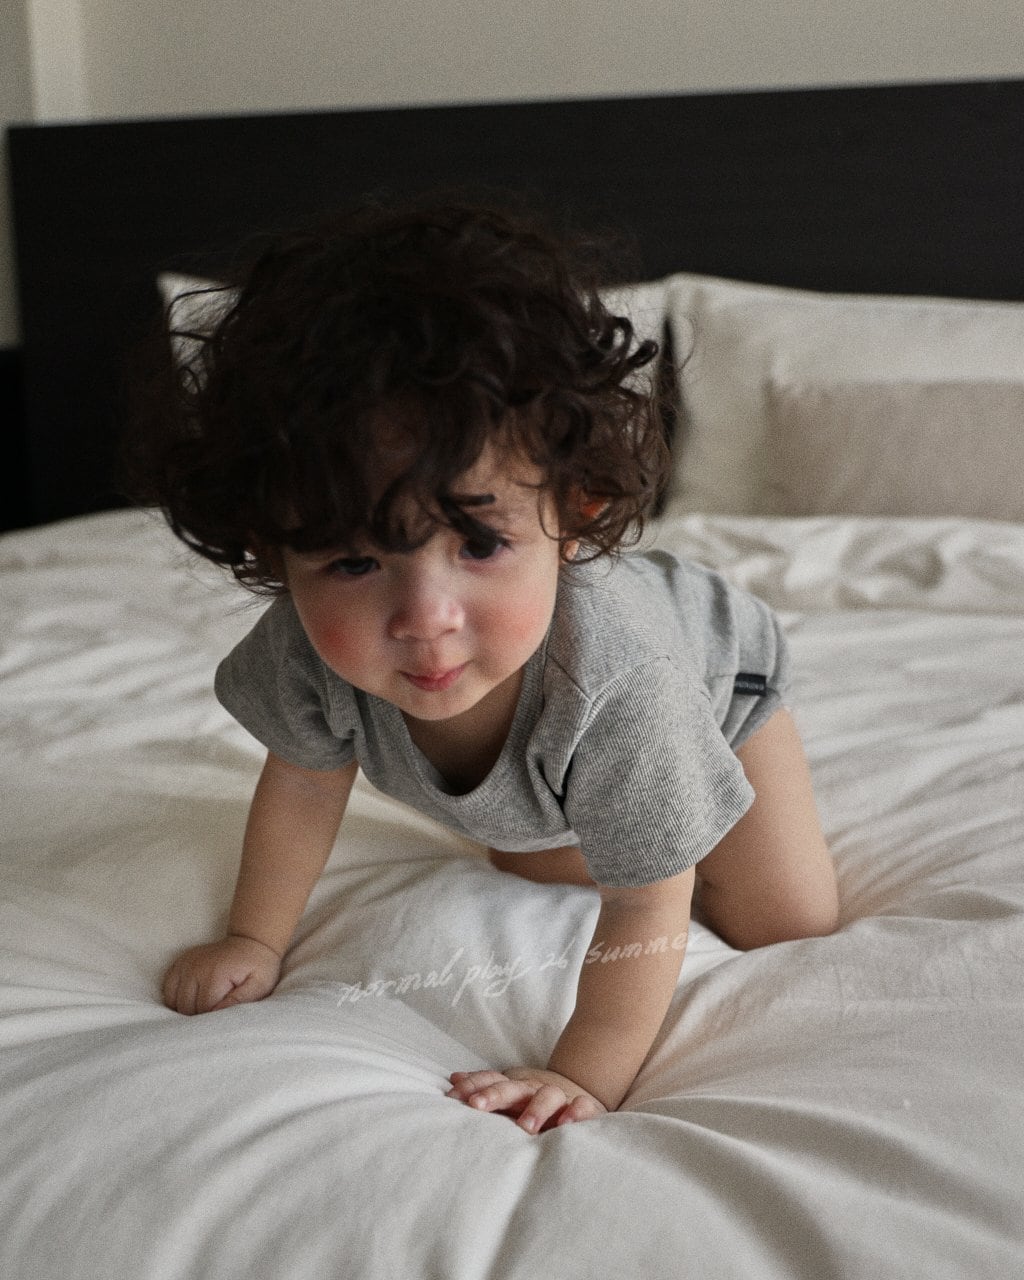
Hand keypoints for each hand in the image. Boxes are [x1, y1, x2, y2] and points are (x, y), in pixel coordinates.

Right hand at [162, 934, 281, 1014]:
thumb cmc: (258, 967)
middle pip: (187, 1009)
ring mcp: (185, 964)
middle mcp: (195, 968)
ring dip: (188, 1010)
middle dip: (201, 1017)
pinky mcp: (180, 963)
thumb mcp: (260, 985)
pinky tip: (192, 1000)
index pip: (204, 1011)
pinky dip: (176, 1000)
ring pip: (175, 1002)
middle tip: (218, 1014)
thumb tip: (218, 1015)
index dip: (215, 1021)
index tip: (227, 1020)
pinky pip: (168, 989)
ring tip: (207, 1008)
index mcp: (215, 974)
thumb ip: (241, 1001)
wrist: (251, 941)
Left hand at [446, 1067, 607, 1132]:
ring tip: (524, 1127)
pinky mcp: (585, 1108)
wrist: (580, 1098)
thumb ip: (484, 1090)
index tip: (453, 1097)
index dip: (473, 1086)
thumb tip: (453, 1078)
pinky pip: (583, 1106)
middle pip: (514, 1087)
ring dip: (535, 1108)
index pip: (491, 1080)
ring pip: (549, 1095)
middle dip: (495, 1094)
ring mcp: (560, 1098)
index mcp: (515, 1088)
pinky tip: (567, 1123)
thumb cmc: (535, 1104)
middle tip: (477, 1106)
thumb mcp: (510, 1099)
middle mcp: (535, 1090)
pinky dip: (576, 1112)